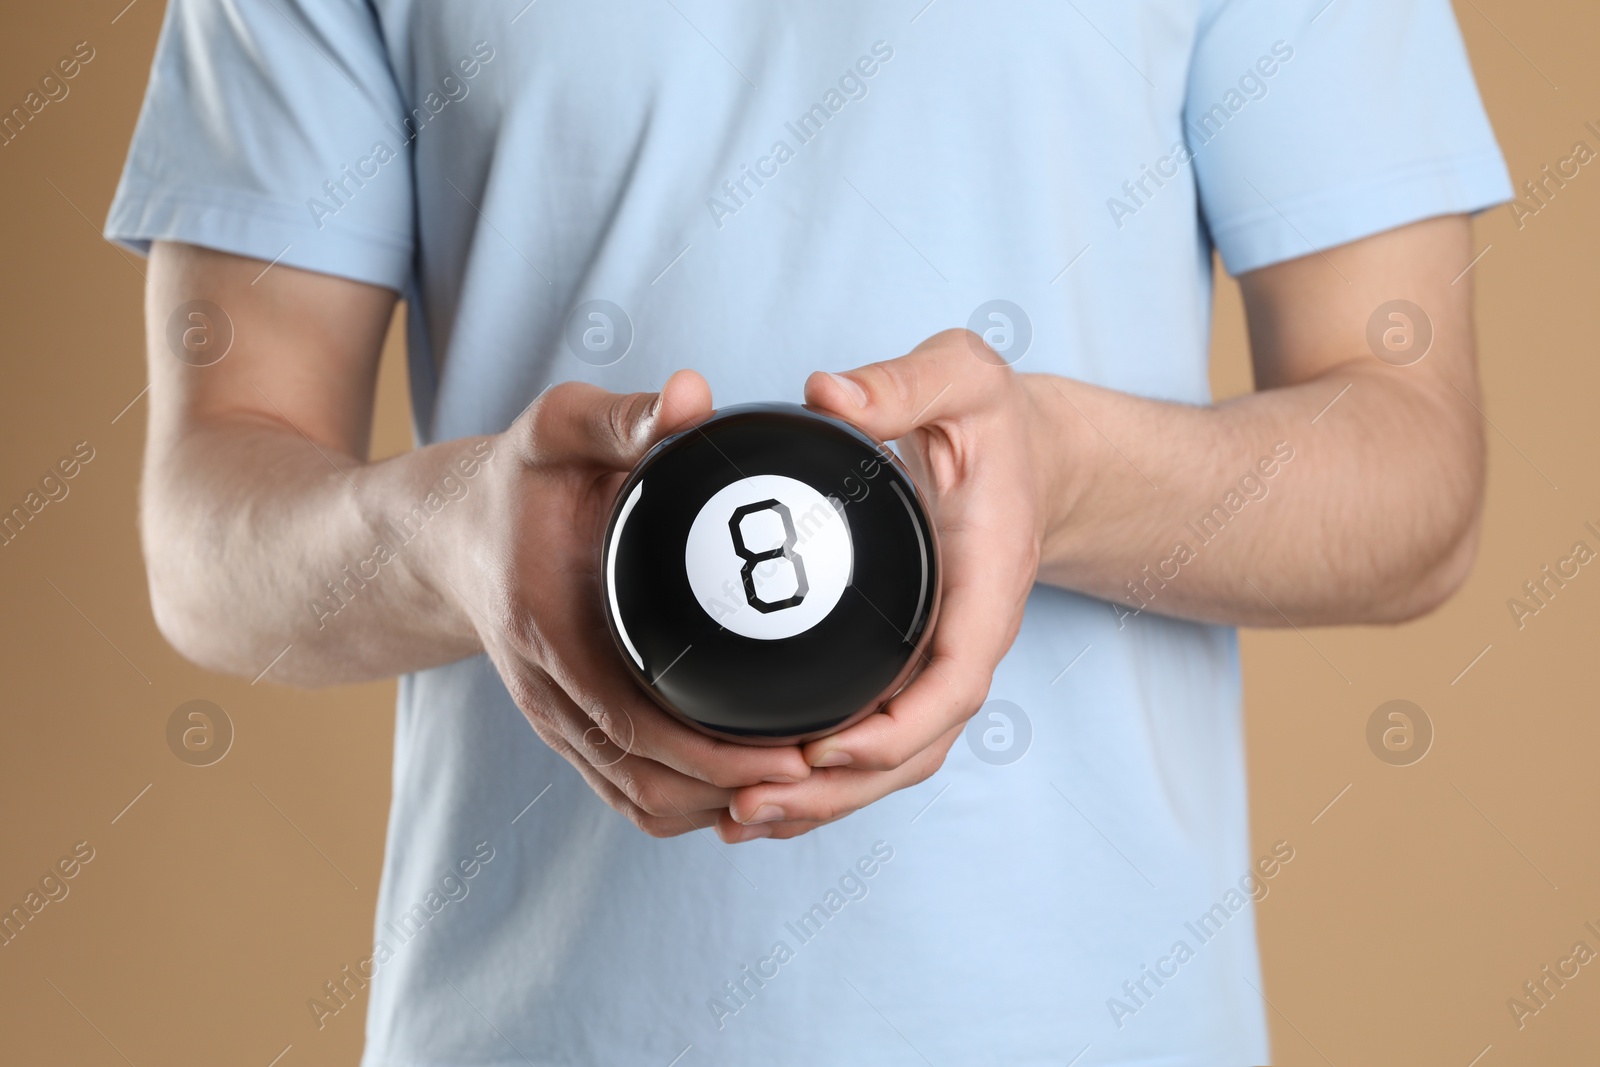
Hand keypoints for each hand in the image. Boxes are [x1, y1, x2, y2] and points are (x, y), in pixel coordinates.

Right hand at [446, 371, 812, 836]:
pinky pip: (630, 792)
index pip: (635, 728)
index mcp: (549, 635)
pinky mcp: (572, 730)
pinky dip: (690, 803)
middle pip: (646, 786)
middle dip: (735, 795)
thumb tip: (696, 395)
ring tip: (797, 784)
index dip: (716, 757)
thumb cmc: (512, 482)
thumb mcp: (556, 431)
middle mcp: (549, 697)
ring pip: (640, 803)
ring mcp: (558, 722)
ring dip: (717, 809)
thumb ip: (622, 416)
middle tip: (820, 772)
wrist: (447, 535)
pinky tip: (747, 786)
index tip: (793, 755)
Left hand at [718, 330, 1051, 841]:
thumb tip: (829, 394)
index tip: (825, 748)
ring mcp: (936, 659)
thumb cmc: (995, 421)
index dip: (895, 730)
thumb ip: (903, 384)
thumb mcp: (962, 378)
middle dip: (839, 791)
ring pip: (892, 759)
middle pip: (915, 749)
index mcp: (986, 587)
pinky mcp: (907, 664)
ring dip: (824, 801)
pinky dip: (823, 777)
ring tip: (740, 820)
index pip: (955, 683)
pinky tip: (759, 795)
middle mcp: (965, 640)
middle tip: (751, 806)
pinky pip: (873, 735)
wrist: (1028, 455)